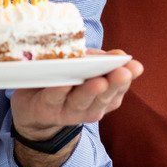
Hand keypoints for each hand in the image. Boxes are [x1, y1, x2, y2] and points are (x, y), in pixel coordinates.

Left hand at [10, 52, 142, 139]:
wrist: (31, 107)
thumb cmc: (63, 80)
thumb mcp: (83, 67)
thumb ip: (100, 61)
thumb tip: (120, 54)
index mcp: (101, 97)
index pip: (118, 88)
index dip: (127, 78)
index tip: (135, 66)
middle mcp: (88, 108)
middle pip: (102, 98)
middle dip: (114, 84)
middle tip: (122, 72)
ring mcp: (67, 111)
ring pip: (80, 102)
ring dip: (90, 91)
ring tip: (99, 81)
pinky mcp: (46, 109)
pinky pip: (54, 99)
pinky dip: (60, 91)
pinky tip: (64, 83)